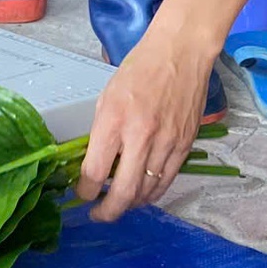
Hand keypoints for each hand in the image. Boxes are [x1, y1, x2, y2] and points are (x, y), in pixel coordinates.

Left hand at [76, 27, 217, 223]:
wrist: (181, 53)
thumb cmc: (140, 70)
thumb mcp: (107, 98)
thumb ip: (101, 134)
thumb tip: (93, 165)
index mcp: (114, 121)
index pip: (94, 173)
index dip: (85, 192)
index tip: (82, 194)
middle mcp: (141, 137)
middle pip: (122, 193)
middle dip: (106, 212)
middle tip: (98, 214)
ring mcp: (166, 144)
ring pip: (146, 192)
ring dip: (130, 204)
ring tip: (119, 203)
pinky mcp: (185, 145)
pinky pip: (166, 181)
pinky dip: (152, 193)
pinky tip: (142, 192)